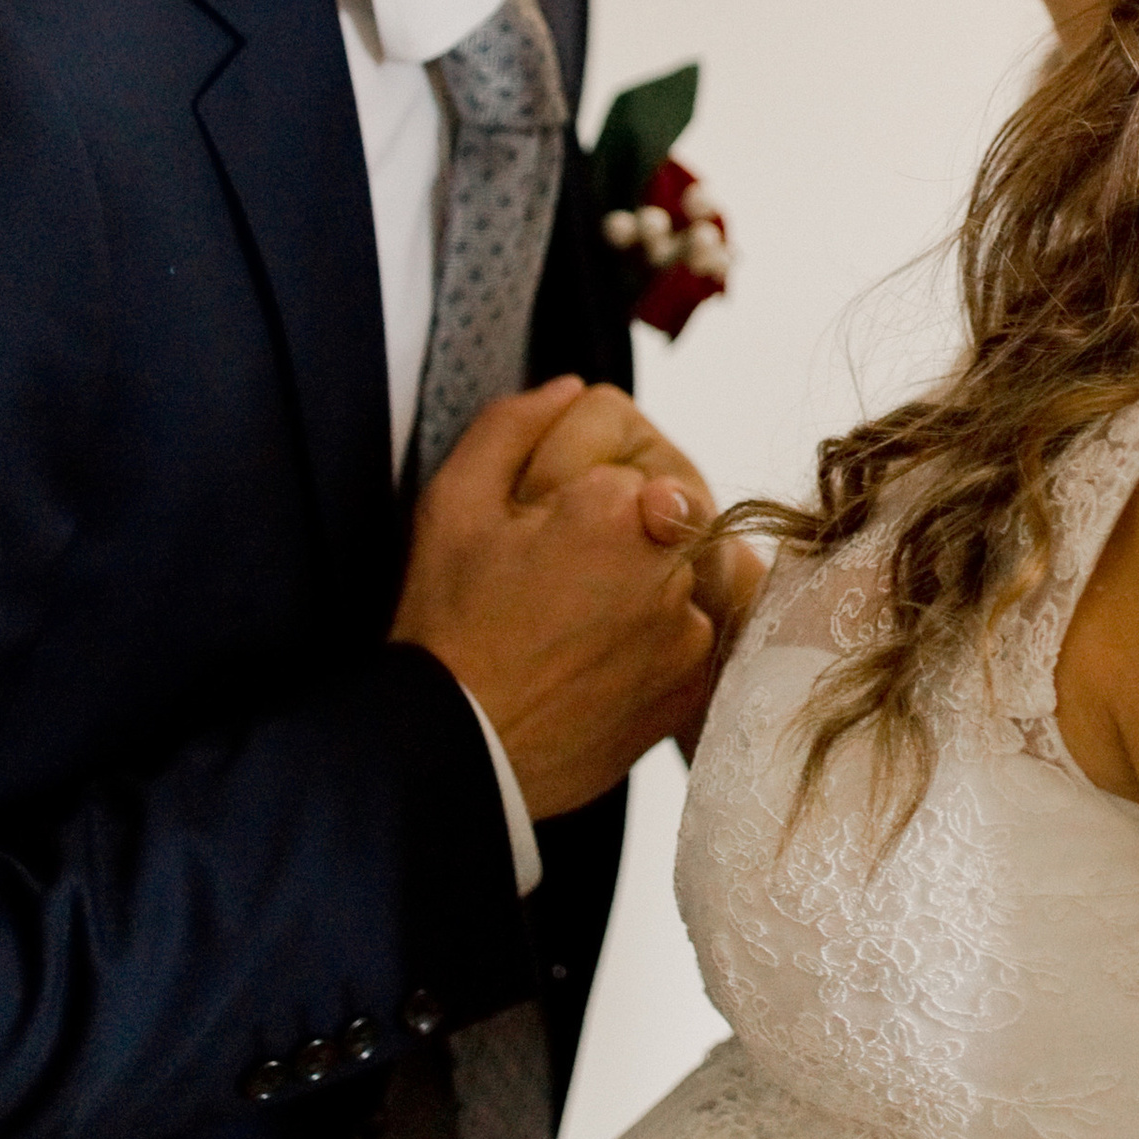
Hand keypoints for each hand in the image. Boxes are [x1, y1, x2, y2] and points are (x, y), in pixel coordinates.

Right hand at [392, 379, 716, 818]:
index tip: (542, 546)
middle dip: (613, 548)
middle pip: (658, 526)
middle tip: (548, 595)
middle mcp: (672, 566)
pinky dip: (646, 652)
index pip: (625, 476)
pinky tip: (588, 673)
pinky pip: (682, 645)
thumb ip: (515, 424)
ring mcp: (688, 633)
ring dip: (634, 600)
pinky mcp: (690, 688)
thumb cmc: (448, 626)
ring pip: (673, 584)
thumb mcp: (453, 504)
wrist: (457, 751)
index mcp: (620, 507)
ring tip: (564, 640)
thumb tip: (572, 386)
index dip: (580, 508)